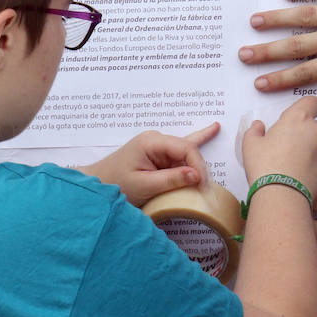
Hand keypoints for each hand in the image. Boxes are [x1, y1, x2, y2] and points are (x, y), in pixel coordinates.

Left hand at [80, 123, 219, 206]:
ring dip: (198, 162)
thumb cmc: (116, 184)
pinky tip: (213, 128)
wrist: (97, 185)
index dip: (199, 167)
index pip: (186, 149)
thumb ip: (171, 180)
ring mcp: (158, 146)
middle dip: (200, 167)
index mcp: (152, 142)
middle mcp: (156, 139)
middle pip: (189, 149)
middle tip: (207, 188)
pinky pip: (182, 150)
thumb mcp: (144, 185)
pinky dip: (197, 142)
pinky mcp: (158, 154)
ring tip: (219, 141)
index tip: (203, 187)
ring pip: (187, 151)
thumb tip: (197, 175)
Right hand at [241, 96, 316, 199]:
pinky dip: (308, 162)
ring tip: (286, 161)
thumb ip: (254, 130)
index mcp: (298, 118)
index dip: (304, 106)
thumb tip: (257, 126)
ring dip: (305, 147)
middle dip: (300, 130)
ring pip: (315, 142)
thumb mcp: (250, 145)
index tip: (294, 115)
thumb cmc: (266, 166)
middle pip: (312, 124)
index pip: (311, 101)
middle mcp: (315, 131)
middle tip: (283, 142)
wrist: (282, 195)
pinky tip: (293, 172)